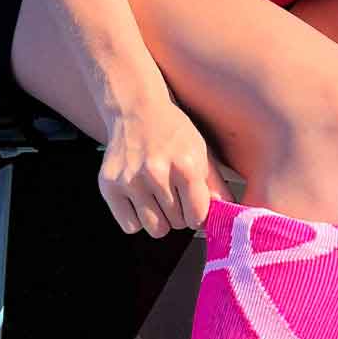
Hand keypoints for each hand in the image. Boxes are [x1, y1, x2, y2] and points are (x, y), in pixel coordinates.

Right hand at [99, 91, 234, 237]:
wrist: (136, 109)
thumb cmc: (172, 131)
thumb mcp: (201, 151)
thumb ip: (215, 186)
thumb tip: (228, 217)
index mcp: (185, 165)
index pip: (197, 217)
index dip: (197, 213)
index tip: (193, 203)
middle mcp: (156, 174)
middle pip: (176, 224)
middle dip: (178, 213)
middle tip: (173, 191)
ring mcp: (130, 180)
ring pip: (154, 229)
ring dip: (159, 219)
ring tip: (157, 195)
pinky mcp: (109, 186)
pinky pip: (130, 226)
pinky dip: (136, 218)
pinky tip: (140, 197)